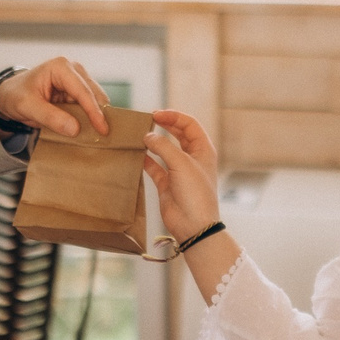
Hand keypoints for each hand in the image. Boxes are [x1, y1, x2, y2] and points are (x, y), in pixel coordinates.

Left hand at [0, 57, 113, 136]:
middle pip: (94, 94)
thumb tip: (75, 129)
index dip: (94, 111)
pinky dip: (90, 117)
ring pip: (96, 100)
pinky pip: (90, 105)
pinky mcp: (78, 91)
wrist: (9, 94)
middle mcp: (73, 69)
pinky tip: (91, 129)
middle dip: (99, 114)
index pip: (82, 91)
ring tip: (97, 135)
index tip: (102, 129)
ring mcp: (77, 79)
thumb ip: (50, 117)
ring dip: (96, 117)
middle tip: (103, 136)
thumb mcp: (28, 107)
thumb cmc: (16, 95)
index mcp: (61, 67)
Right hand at [142, 108, 222, 241]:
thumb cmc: (195, 193)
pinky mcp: (167, 183)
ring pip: (164, 149)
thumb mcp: (181, 163)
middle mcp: (192, 158)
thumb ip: (163, 146)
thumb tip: (147, 136)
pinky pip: (154, 167)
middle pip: (177, 134)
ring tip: (138, 135)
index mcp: (203, 149)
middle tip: (146, 120)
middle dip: (163, 125)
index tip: (156, 114)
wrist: (193, 224)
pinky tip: (136, 154)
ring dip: (153, 142)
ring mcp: (179, 171)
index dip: (173, 116)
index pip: (189, 124)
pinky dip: (146, 160)